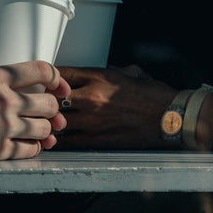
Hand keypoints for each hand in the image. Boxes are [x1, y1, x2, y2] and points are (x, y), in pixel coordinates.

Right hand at [0, 59, 70, 160]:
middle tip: (46, 110)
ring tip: (38, 129)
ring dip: (45, 129)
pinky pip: (30, 150)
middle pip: (49, 103)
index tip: (56, 84)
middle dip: (52, 107)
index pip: (42, 71)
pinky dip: (33, 148)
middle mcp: (4, 101)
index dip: (56, 77)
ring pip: (44, 129)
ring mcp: (3, 127)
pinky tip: (28, 145)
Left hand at [55, 65, 177, 149]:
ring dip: (50, 121)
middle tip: (41, 102)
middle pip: (52, 97)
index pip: (61, 73)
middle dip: (45, 99)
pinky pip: (68, 142)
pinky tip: (55, 140)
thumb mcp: (131, 73)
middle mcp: (92, 98)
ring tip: (47, 122)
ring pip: (56, 121)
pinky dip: (60, 141)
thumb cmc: (154, 94)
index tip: (45, 81)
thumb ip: (110, 71)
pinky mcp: (98, 140)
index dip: (48, 77)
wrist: (171, 117)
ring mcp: (93, 121)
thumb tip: (100, 72)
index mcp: (99, 77)